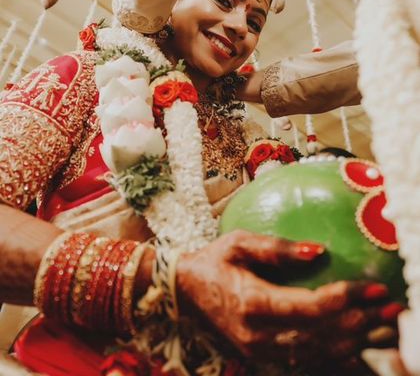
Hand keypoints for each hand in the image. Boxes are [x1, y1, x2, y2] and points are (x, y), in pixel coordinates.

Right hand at [176, 230, 401, 368]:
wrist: (187, 292)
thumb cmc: (215, 260)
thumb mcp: (239, 242)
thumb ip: (277, 248)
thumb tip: (319, 252)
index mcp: (252, 304)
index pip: (310, 307)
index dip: (346, 299)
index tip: (375, 287)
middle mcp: (259, 337)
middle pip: (322, 336)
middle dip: (363, 323)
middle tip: (392, 307)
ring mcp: (261, 353)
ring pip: (320, 355)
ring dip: (358, 343)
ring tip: (386, 327)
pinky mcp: (264, 359)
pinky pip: (308, 364)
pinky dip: (338, 357)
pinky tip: (361, 347)